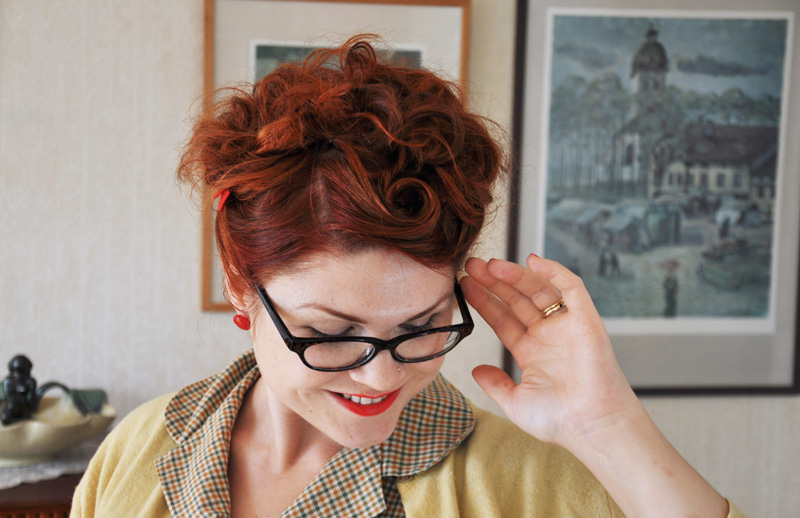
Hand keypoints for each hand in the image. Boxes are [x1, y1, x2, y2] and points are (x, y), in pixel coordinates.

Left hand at [461, 254, 639, 447]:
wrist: (591, 425)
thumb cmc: (559, 420)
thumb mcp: (515, 402)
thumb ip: (495, 384)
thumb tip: (476, 370)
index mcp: (531, 351)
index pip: (502, 318)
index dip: (484, 301)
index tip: (464, 285)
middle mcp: (548, 335)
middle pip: (516, 299)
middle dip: (494, 282)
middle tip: (472, 265)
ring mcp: (566, 325)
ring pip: (538, 289)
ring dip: (515, 274)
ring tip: (490, 264)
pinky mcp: (586, 318)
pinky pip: (571, 287)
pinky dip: (554, 271)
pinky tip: (532, 260)